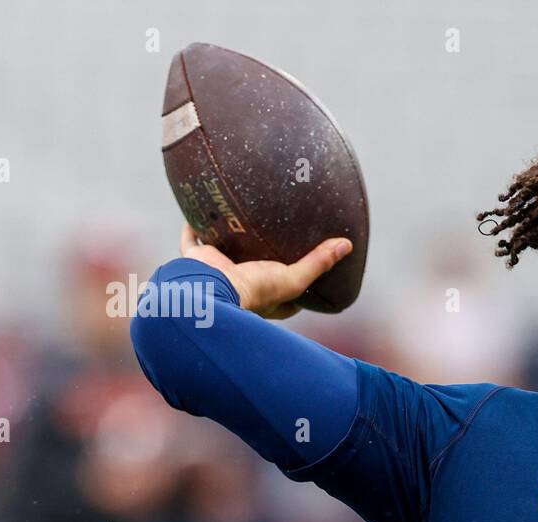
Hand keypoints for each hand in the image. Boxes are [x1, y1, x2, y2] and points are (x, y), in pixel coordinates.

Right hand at [178, 224, 351, 318]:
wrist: (211, 289)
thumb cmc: (255, 292)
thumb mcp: (293, 280)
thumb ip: (318, 263)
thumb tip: (346, 245)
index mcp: (263, 296)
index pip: (283, 287)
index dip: (295, 276)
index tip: (306, 259)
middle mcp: (240, 283)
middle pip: (251, 264)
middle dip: (259, 252)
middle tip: (272, 231)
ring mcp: (217, 270)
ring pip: (223, 249)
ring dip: (229, 236)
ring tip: (241, 216)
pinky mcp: (197, 258)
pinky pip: (191, 238)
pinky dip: (193, 226)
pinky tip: (201, 209)